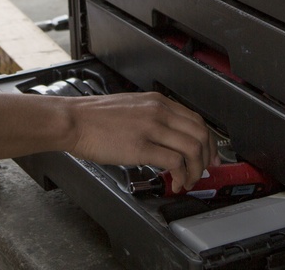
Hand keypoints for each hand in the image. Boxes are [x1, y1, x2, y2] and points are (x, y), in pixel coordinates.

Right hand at [66, 92, 217, 192]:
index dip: (209, 141)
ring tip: (189, 181)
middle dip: (208, 156)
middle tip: (206, 171)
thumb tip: (169, 136)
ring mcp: (150, 128)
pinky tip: (175, 183)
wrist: (74, 120)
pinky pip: (175, 162)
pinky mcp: (141, 147)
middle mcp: (158, 111)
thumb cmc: (95, 117)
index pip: (196, 119)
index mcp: (157, 101)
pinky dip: (181, 176)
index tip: (210, 155)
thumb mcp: (132, 107)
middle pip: (200, 133)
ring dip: (196, 169)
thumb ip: (153, 116)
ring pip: (192, 148)